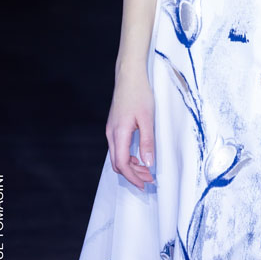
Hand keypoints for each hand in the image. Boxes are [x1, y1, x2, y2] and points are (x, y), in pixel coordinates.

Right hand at [106, 67, 155, 190]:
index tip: (146, 184)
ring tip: (146, 169)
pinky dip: (128, 156)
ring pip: (117, 156)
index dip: (134, 177)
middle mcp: (111, 134)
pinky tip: (139, 155)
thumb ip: (147, 142)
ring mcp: (111, 129)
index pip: (122, 164)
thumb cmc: (139, 93)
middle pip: (118, 163)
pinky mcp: (114, 125)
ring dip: (131, 165)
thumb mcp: (147, 118)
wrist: (129, 75)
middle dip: (133, 174)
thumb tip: (148, 163)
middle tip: (149, 179)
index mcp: (119, 133)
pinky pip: (118, 147)